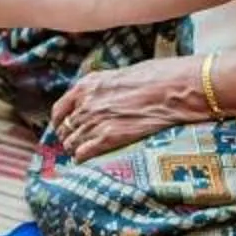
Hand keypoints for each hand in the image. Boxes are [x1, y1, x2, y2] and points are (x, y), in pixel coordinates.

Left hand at [49, 59, 207, 161]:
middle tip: (75, 144)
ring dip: (75, 149)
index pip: (61, 109)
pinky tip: (87, 159)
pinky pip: (83, 153)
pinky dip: (82, 158)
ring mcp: (96, 121)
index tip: (64, 128)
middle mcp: (87, 103)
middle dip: (69, 137)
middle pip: (66, 128)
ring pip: (71, 142)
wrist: (175, 88)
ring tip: (82, 153)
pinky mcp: (109, 138)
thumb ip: (104, 89)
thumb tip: (101, 100)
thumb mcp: (122, 75)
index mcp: (88, 85)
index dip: (60, 122)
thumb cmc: (157, 77)